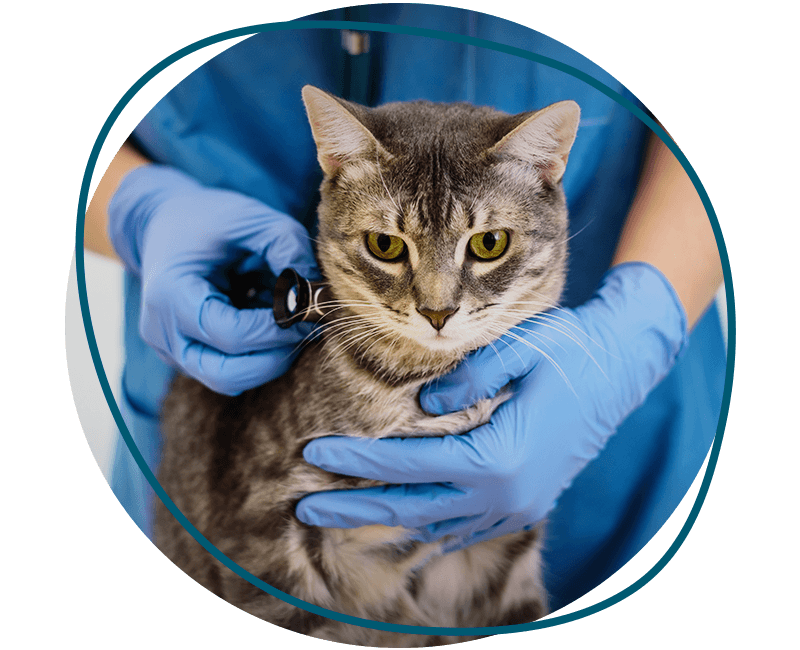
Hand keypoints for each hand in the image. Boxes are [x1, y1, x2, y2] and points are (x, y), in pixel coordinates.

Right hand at [108, 165, 318, 394]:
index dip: (277, 330)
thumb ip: (285, 245)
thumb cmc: (206, 218)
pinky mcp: (186, 355)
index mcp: (170, 294)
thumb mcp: (249, 217)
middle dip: (276, 357)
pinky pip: (227, 370)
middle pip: (227, 375)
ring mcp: (171, 349)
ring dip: (268, 359)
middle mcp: (163, 331)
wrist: (165, 223)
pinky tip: (270, 323)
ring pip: (229, 380)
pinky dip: (257, 355)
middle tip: (307, 328)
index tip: (308, 311)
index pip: (231, 335)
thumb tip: (318, 287)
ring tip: (289, 324)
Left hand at [296, 263, 687, 551]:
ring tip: (340, 517)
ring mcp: (517, 506)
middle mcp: (506, 494)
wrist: (622, 370)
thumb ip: (467, 377)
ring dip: (384, 521)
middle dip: (355, 508)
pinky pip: (462, 527)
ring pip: (435, 525)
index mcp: (500, 456)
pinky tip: (399, 523)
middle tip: (306, 505)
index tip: (314, 450)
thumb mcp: (521, 349)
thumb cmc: (571, 352)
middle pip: (413, 508)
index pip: (410, 464)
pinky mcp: (524, 506)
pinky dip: (424, 526)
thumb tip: (422, 403)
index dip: (358, 459)